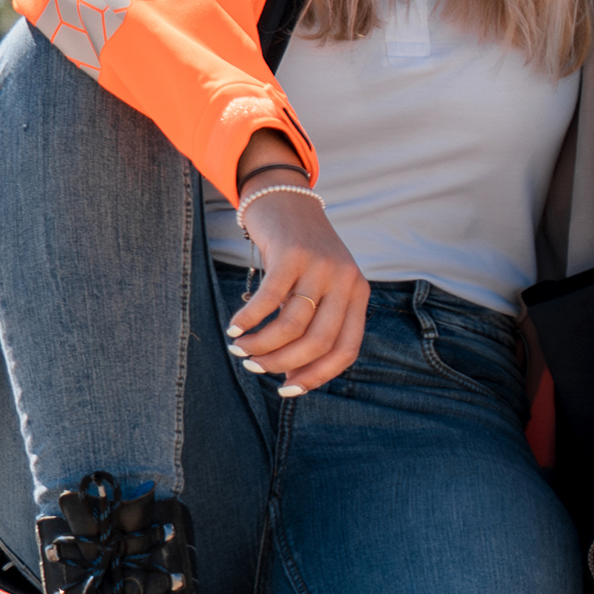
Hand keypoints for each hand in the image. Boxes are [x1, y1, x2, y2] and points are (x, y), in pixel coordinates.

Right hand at [225, 179, 372, 392]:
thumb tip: (291, 377)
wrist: (287, 201)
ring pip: (291, 325)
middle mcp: (345, 281)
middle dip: (282, 363)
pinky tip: (235, 326)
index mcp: (358, 295)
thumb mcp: (318, 289)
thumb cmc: (300, 256)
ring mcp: (320, 266)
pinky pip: (269, 299)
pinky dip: (249, 319)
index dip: (317, 376)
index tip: (287, 391)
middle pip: (317, 342)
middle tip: (255, 367)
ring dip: (261, 345)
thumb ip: (313, 325)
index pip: (346, 350)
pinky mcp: (292, 253)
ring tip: (240, 348)